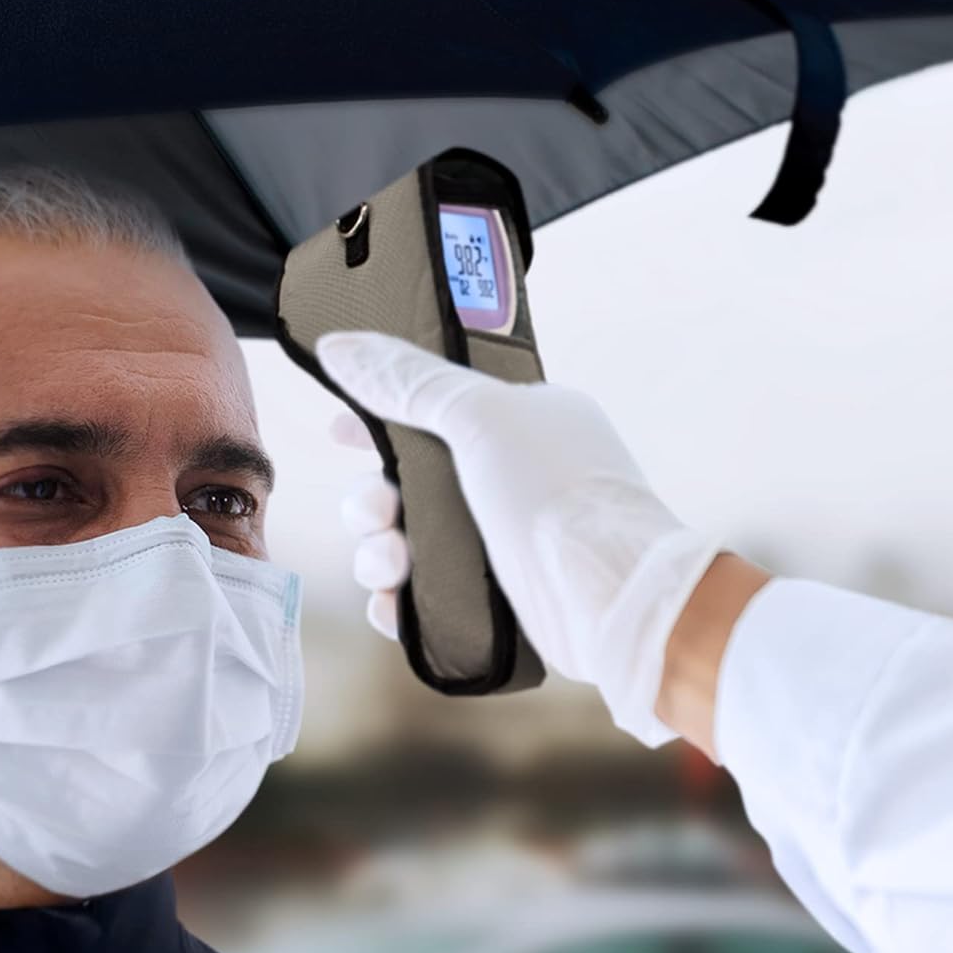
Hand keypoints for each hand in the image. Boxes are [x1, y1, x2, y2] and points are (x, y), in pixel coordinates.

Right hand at [317, 330, 726, 748]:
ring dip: (378, 553)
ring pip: (406, 544)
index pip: (432, 411)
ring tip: (389, 564)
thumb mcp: (483, 417)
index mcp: (518, 426)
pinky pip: (419, 602)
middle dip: (372, 498)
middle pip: (406, 484)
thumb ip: (410, 382)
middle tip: (376, 511)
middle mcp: (508, 483)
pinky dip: (397, 603)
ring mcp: (498, 546)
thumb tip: (339, 345)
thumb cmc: (561, 497)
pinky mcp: (489, 607)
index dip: (379, 419)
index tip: (340, 429)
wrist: (613, 602)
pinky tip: (391, 604)